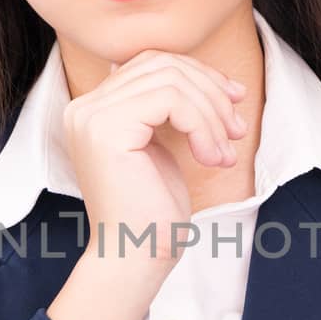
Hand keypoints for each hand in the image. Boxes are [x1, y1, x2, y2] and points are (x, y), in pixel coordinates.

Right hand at [63, 49, 247, 261]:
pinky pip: (171, 100)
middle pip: (162, 65)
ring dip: (212, 114)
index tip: (234, 102)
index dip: (198, 75)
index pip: (151, 63)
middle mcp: (84, 107)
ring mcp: (91, 116)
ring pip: (171, 80)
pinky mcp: (107, 129)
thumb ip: (167, 109)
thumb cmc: (153, 211)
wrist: (137, 256)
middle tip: (236, 130)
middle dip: (211, 91)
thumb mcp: (163, 146)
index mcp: (94, 109)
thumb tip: (200, 72)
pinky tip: (212, 158)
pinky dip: (203, 126)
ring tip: (226, 151)